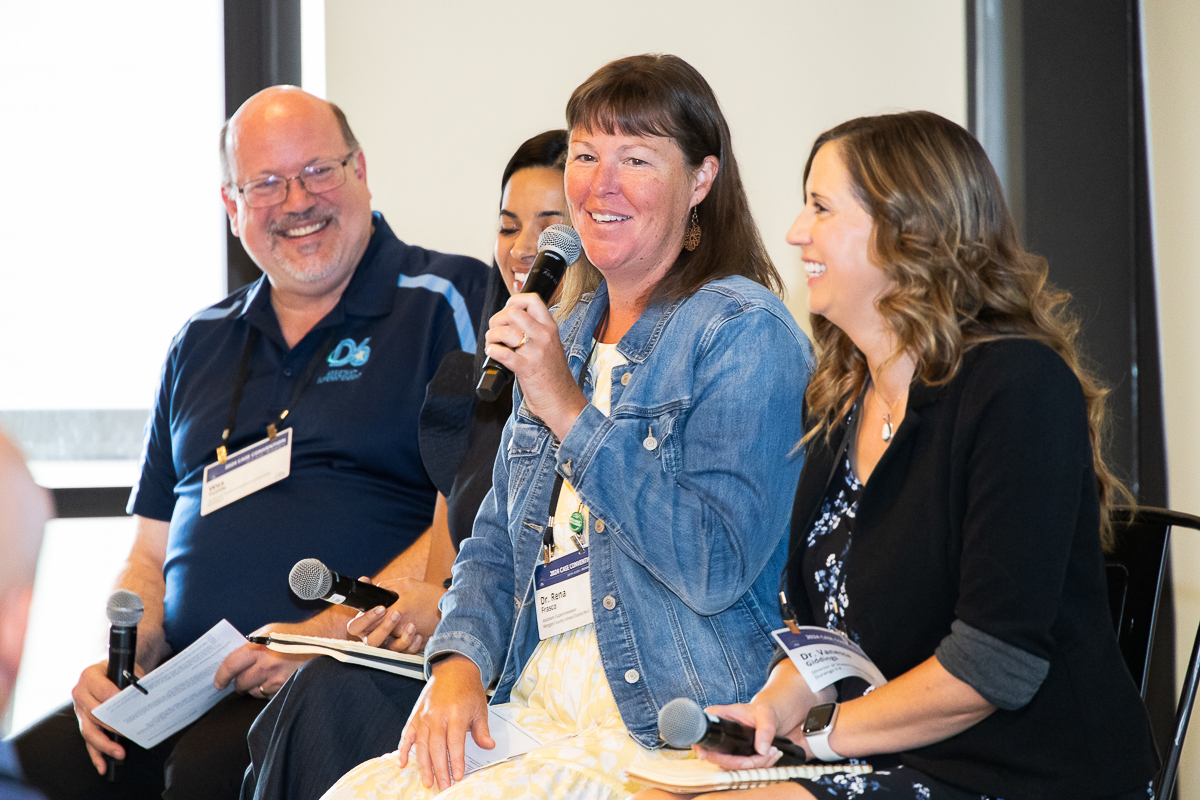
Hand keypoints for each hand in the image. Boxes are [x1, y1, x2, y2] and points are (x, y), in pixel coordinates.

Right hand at [72, 660, 142, 773]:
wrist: (105, 669)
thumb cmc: (118, 669)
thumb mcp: (126, 668)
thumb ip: (133, 682)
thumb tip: (145, 697)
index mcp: (89, 676)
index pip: (102, 690)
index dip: (114, 699)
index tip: (127, 707)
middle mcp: (80, 694)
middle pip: (94, 714)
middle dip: (112, 727)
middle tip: (128, 734)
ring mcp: (79, 710)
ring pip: (89, 731)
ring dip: (104, 745)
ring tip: (119, 754)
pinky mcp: (83, 722)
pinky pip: (87, 741)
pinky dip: (95, 755)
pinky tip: (103, 766)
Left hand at [213, 621, 310, 697]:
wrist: (320, 640)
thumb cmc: (294, 634)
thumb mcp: (269, 631)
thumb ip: (250, 645)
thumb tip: (233, 660)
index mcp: (258, 647)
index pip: (230, 666)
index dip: (221, 676)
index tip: (218, 683)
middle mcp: (267, 664)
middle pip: (241, 683)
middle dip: (239, 682)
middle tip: (243, 678)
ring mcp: (277, 678)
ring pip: (254, 691)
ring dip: (254, 687)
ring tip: (264, 675)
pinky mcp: (286, 687)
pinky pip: (268, 695)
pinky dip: (268, 690)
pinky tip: (276, 679)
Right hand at [346, 576, 445, 653]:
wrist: (442, 608)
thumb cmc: (420, 597)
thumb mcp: (402, 588)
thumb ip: (383, 588)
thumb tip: (364, 580)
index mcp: (371, 620)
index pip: (355, 626)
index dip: (365, 619)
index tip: (382, 608)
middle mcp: (378, 633)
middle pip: (370, 642)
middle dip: (383, 629)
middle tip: (397, 614)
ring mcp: (392, 642)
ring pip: (389, 649)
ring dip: (401, 637)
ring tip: (412, 624)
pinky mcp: (405, 649)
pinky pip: (404, 653)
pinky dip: (412, 644)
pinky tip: (418, 635)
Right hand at [397, 654, 492, 790]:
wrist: (453, 668)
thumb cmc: (468, 689)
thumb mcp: (480, 708)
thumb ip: (482, 730)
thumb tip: (489, 746)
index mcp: (456, 713)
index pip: (455, 742)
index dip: (456, 760)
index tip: (458, 776)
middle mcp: (437, 715)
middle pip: (437, 747)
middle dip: (440, 769)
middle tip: (443, 786)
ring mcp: (424, 716)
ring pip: (421, 745)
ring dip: (424, 766)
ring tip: (427, 782)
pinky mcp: (416, 716)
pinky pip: (407, 735)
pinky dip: (403, 750)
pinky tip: (402, 764)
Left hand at [483, 293, 585, 439]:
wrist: (563, 401)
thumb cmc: (553, 375)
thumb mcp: (550, 345)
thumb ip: (535, 331)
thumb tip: (510, 319)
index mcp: (550, 328)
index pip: (532, 300)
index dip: (514, 301)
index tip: (507, 311)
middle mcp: (544, 336)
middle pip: (514, 312)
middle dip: (498, 319)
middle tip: (496, 330)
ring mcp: (535, 352)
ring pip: (506, 331)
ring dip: (492, 336)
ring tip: (492, 343)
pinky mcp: (526, 369)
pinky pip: (502, 353)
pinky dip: (492, 351)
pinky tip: (492, 353)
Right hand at [693, 701, 797, 769]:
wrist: (768, 718)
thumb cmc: (762, 711)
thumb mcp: (764, 714)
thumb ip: (765, 730)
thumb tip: (762, 750)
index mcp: (717, 718)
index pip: (703, 735)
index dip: (701, 747)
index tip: (704, 755)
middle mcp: (718, 737)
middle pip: (722, 759)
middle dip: (747, 762)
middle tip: (768, 753)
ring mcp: (725, 750)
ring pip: (735, 767)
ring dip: (758, 765)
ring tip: (774, 752)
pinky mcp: (735, 759)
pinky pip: (744, 770)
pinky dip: (761, 766)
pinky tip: (772, 756)